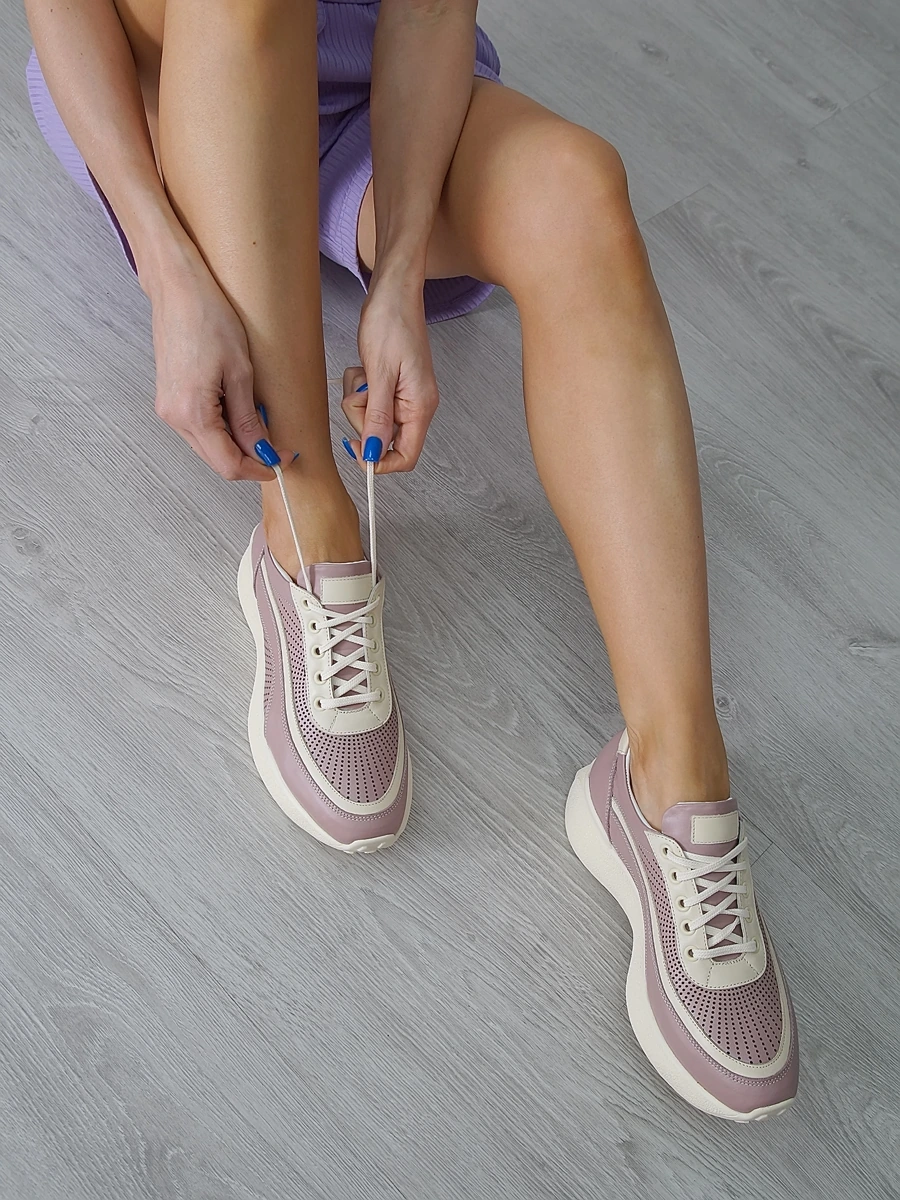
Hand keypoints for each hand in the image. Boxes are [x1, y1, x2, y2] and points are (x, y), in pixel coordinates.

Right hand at [148, 249, 275, 481]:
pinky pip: (199, 429)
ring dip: (237, 444)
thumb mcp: (240, 372)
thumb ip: (248, 419)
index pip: (229, 464)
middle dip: (250, 459)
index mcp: (192, 413)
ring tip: (261, 422)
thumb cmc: (208, 318)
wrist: (177, 288)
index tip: (284, 461)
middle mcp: (174, 417)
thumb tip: (262, 450)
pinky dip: (223, 430)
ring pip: (209, 447)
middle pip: (217, 460)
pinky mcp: (169, 399)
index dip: (260, 468)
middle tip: (280, 446)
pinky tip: (240, 412)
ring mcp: (168, 409)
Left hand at [341, 275, 438, 472]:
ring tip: (363, 373)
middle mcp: (415, 406)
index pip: (405, 456)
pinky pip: (368, 401)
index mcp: (420, 407)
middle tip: (362, 391)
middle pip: (383, 438)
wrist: (392, 291)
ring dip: (358, 400)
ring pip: (371, 419)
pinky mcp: (390, 385)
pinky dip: (359, 388)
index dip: (380, 460)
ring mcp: (403, 396)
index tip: (357, 449)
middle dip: (363, 419)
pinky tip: (364, 368)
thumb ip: (378, 417)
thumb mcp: (380, 373)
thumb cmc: (392, 323)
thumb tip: (374, 454)